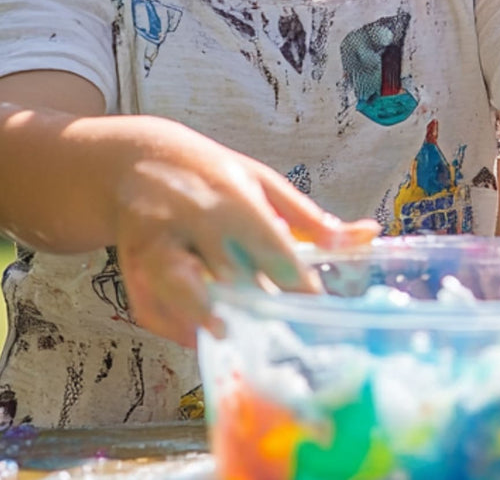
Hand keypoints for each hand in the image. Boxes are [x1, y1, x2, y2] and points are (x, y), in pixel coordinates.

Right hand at [111, 125, 377, 346]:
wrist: (137, 161)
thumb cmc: (212, 174)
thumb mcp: (262, 183)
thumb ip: (310, 218)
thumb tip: (368, 236)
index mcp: (231, 194)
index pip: (269, 243)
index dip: (294, 278)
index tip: (316, 305)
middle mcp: (192, 217)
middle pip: (226, 266)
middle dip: (254, 300)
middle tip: (284, 330)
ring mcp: (157, 241)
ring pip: (176, 283)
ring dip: (202, 313)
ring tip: (229, 332)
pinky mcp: (132, 265)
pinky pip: (149, 305)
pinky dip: (173, 327)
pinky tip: (202, 338)